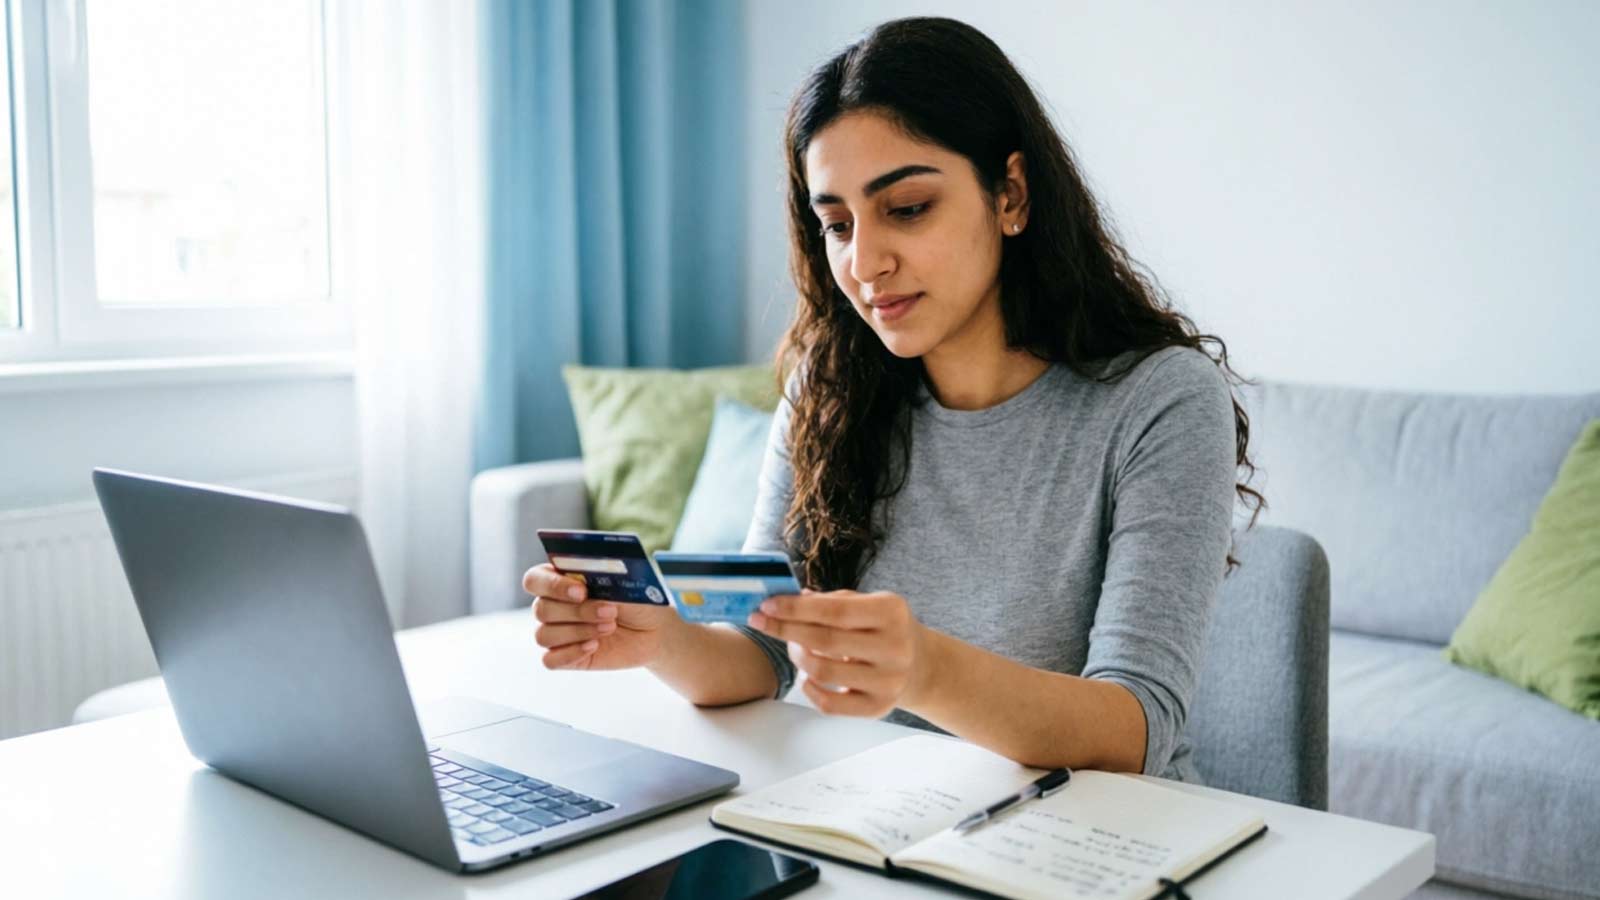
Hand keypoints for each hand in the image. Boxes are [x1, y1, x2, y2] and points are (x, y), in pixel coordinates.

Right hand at [522, 563, 678, 669]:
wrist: (653, 629)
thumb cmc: (635, 599)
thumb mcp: (624, 583)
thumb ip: (600, 576)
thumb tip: (584, 577)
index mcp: (559, 579)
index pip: (535, 580)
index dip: (552, 585)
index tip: (581, 591)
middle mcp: (552, 605)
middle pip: (541, 610)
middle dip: (578, 612)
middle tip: (610, 611)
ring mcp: (556, 632)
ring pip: (544, 635)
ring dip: (578, 632)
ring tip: (609, 627)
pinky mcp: (564, 657)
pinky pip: (550, 660)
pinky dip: (571, 653)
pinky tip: (594, 646)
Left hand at [747, 589, 932, 717]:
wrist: (920, 664)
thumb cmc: (883, 628)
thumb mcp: (866, 603)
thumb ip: (829, 601)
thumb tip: (786, 598)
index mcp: (891, 612)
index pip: (834, 611)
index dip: (795, 609)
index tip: (766, 605)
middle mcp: (894, 647)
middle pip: (825, 641)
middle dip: (785, 629)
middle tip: (761, 621)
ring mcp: (888, 681)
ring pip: (823, 671)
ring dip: (797, 656)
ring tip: (793, 645)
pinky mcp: (878, 707)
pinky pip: (830, 704)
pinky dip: (809, 688)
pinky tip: (807, 674)